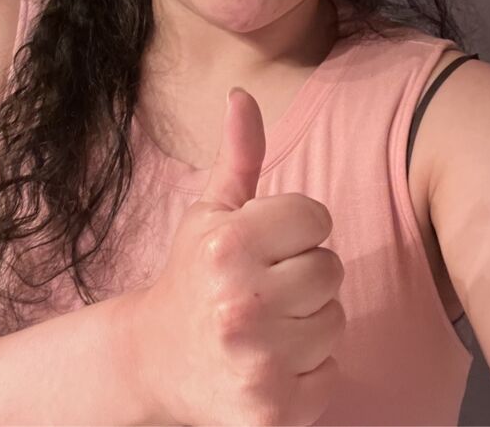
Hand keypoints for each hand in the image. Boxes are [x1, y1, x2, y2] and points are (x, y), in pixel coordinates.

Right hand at [135, 87, 345, 425]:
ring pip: (335, 320)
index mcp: (228, 244)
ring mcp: (258, 361)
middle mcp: (241, 302)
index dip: (295, 229)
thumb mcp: (210, 210)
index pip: (315, 217)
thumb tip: (243, 93)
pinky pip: (330, 371)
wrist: (154, 361)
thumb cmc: (191, 276)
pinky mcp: (273, 411)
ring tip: (267, 324)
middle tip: (265, 287)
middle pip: (330, 269)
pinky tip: (269, 361)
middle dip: (303, 274)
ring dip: (309, 322)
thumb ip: (238, 154)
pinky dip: (307, 369)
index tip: (266, 246)